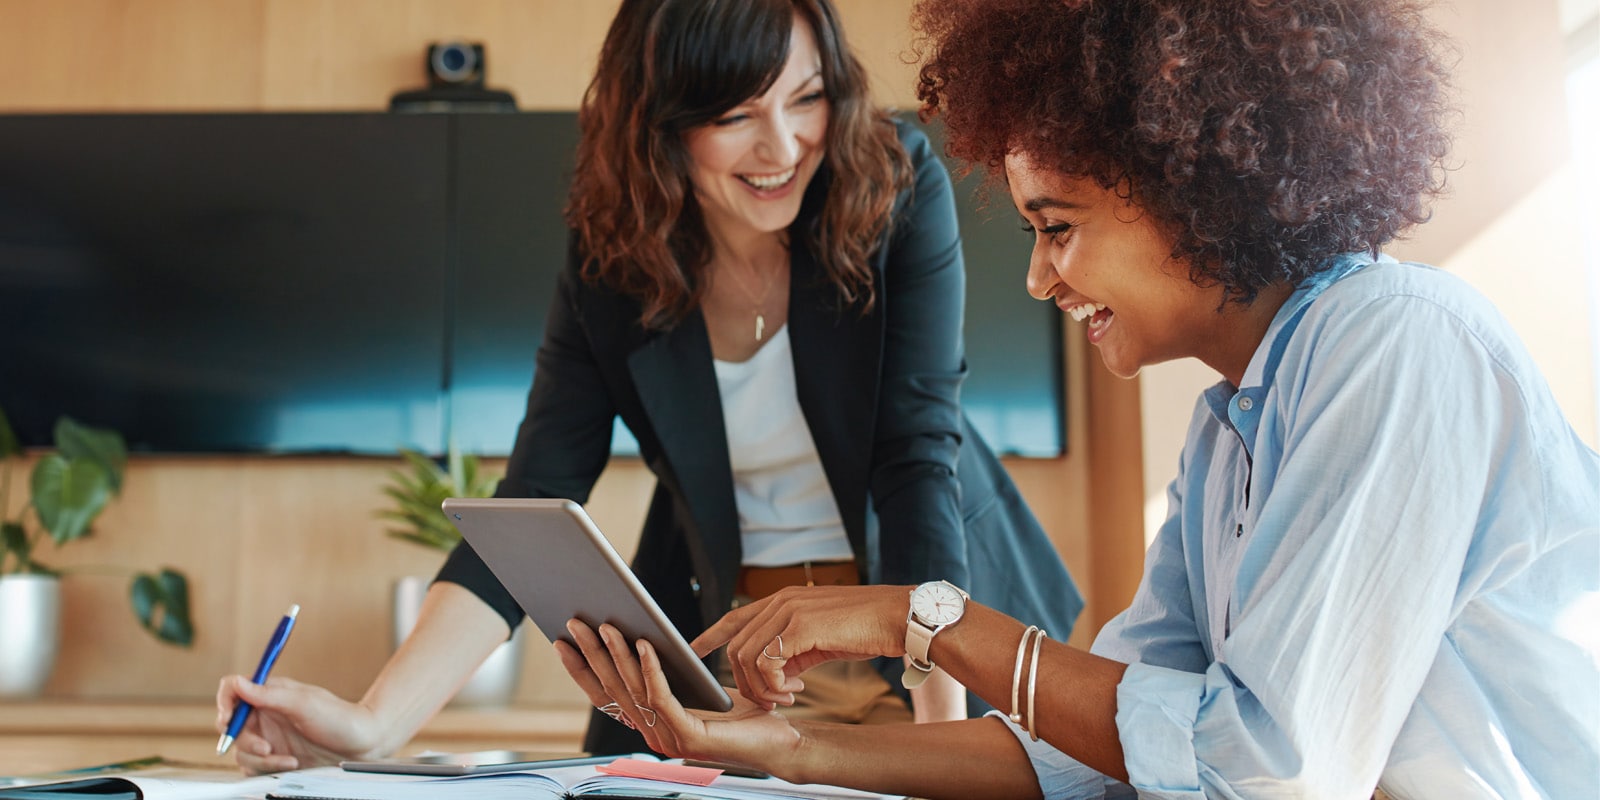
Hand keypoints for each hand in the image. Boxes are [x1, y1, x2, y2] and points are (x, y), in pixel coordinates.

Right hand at [215, 674, 383, 774]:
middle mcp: (265, 715)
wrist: (361, 745)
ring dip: (260, 759)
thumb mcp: (303, 703)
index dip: (225, 703)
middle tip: (265, 747)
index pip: (232, 691)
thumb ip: (268, 694)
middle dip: (245, 740)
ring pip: (241, 751)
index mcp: (270, 694)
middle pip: (231, 726)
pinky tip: (291, 764)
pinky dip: (268, 769)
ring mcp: (269, 737)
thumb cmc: (339, 719)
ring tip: (287, 759)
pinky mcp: (274, 758)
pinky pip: (254, 767)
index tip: (228, 718)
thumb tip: (237, 682)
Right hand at [555, 620, 801, 771]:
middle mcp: (653, 735)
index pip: (606, 696)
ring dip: (616, 655)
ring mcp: (669, 739)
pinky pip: (662, 697)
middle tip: (575, 622)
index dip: (582, 670)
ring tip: (606, 625)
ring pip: (633, 691)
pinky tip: (645, 644)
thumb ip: (668, 673)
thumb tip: (639, 636)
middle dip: (591, 654)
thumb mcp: (696, 687)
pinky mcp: (689, 737)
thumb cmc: (742, 712)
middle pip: (613, 690)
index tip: (562, 641)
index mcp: (651, 724)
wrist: (780, 740)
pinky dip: (651, 669)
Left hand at [689, 584, 908, 709]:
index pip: (735, 616)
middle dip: (746, 682)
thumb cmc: (865, 628)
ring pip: (747, 657)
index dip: (711, 635)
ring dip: (762, 687)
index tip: (693, 651)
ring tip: (787, 697)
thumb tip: (776, 673)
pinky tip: (796, 690)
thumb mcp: (820, 638)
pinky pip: (767, 663)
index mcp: (784, 600)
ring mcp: (790, 610)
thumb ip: (793, 649)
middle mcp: (781, 601)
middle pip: (736, 646)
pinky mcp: (801, 626)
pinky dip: (774, 684)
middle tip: (774, 699)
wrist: (898, 617)